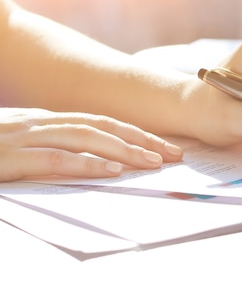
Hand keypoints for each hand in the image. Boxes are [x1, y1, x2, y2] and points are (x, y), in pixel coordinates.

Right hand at [0, 108, 182, 181]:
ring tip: (154, 163)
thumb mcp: (19, 146)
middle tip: (176, 154)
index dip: (135, 133)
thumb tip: (91, 162)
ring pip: (84, 137)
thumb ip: (51, 149)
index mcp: (44, 121)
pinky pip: (53, 158)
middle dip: (142, 139)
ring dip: (124, 149)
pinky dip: (85, 163)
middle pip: (102, 126)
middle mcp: (39, 123)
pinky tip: (111, 170)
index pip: (100, 123)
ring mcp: (23, 137)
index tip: (165, 147)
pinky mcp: (8, 157)